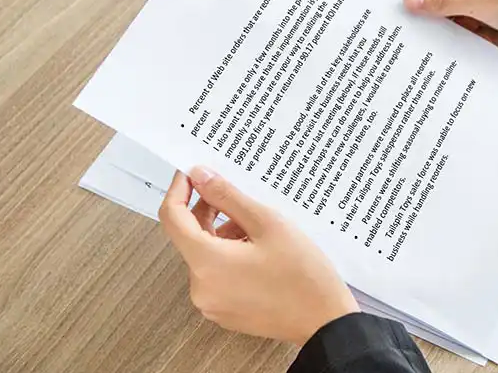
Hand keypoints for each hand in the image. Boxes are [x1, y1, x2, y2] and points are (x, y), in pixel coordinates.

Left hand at [159, 167, 358, 344]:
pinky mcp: (224, 311)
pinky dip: (229, 257)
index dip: (179, 190)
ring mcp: (212, 303)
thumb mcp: (268, 223)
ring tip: (257, 228)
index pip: (173, 217)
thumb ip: (228, 197)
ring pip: (205, 256)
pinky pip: (216, 276)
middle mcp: (201, 287)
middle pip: (190, 237)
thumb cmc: (303, 275)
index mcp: (207, 262)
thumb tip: (200, 177)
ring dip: (223, 235)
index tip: (191, 175)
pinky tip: (257, 250)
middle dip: (209, 212)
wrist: (325, 321)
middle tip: (235, 195)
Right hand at [403, 0, 497, 54]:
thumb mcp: (485, 4)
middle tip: (418, 28)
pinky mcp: (485, 11)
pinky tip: (459, 42)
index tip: (410, 12)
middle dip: (427, 7)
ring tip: (442, 37)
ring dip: (443, 21)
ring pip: (445, 6)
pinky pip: (459, 20)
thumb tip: (412, 0)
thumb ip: (446, 2)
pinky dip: (456, 31)